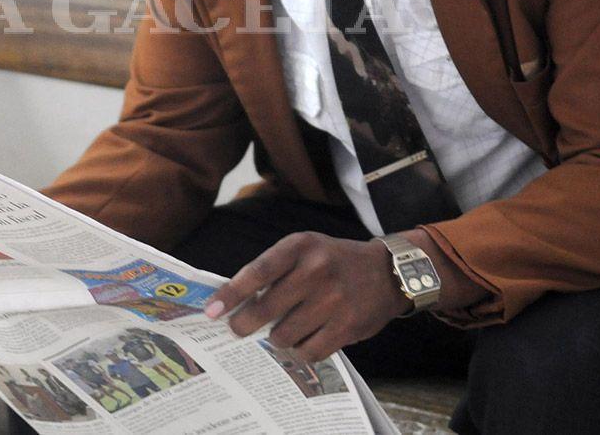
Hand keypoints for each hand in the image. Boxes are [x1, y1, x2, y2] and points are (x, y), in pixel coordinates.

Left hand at [201, 231, 409, 362]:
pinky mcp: (347, 326)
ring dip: (276, 338)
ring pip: (284, 335)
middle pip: (267, 309)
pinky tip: (301, 342)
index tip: (212, 311)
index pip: (258, 272)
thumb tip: (234, 303)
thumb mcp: (305, 249)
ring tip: (280, 332)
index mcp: (301, 247)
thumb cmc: (333, 261)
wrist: (387, 273)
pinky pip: (309, 351)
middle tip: (238, 330)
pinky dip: (299, 351)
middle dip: (245, 324)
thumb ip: (274, 269)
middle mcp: (317, 270)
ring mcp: (334, 300)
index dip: (231, 294)